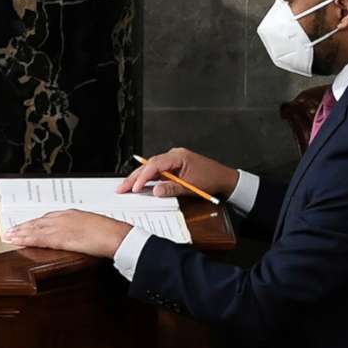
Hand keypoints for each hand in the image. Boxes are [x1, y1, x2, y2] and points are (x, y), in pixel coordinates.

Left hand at [1, 209, 133, 259]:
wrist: (117, 236)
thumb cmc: (111, 234)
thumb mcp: (93, 228)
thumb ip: (81, 230)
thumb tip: (77, 237)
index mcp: (72, 214)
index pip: (48, 218)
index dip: (35, 223)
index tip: (25, 226)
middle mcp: (64, 217)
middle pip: (38, 222)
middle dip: (23, 227)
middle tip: (10, 231)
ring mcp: (61, 227)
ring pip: (35, 229)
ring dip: (20, 232)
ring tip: (8, 236)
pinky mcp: (61, 237)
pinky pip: (39, 238)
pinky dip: (26, 239)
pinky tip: (17, 241)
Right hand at [120, 146, 237, 201]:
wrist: (225, 179)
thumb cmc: (211, 179)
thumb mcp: (191, 187)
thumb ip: (172, 188)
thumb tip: (155, 191)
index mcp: (178, 156)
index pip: (155, 165)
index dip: (143, 177)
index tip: (135, 187)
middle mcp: (174, 156)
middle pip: (149, 165)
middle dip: (134, 177)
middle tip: (122, 188)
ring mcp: (173, 160)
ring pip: (151, 168)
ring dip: (139, 178)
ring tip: (126, 187)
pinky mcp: (173, 166)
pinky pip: (157, 171)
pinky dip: (147, 178)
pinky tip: (139, 185)